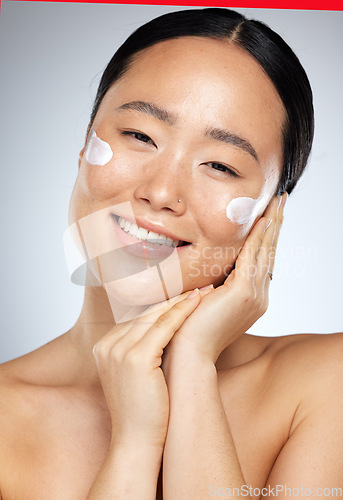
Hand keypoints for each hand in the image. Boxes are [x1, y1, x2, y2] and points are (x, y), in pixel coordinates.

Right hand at [92, 290, 202, 447]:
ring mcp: (119, 349)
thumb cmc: (143, 410)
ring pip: (157, 316)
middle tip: (200, 285)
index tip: (184, 294)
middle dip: (175, 298)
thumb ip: (141, 350)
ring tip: (205, 290)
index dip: (164, 304)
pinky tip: (198, 301)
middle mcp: (107, 344)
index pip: (138, 318)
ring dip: (182, 300)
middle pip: (147, 314)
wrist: (136, 441)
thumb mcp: (135, 374)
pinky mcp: (136, 357)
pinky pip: (165, 327)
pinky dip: (183, 312)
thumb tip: (164, 331)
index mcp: (104, 346)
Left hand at [163, 193, 286, 365]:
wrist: (186, 352)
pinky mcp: (244, 293)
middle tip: (281, 200)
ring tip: (277, 202)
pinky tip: (264, 220)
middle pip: (270, 252)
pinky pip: (254, 257)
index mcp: (251, 299)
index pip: (262, 260)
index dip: (267, 236)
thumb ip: (215, 285)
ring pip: (266, 251)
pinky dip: (259, 237)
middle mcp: (259, 297)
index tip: (269, 215)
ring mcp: (254, 296)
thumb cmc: (190, 327)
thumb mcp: (207, 301)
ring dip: (271, 224)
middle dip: (275, 224)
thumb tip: (211, 272)